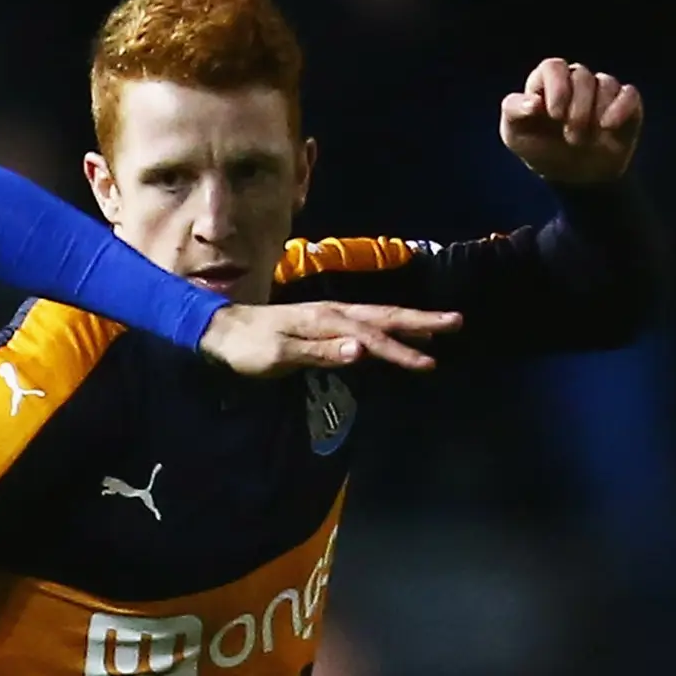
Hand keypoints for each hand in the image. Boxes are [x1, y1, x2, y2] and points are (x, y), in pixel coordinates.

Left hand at [201, 300, 460, 376]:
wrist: (220, 330)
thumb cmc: (247, 348)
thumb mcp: (280, 355)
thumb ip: (321, 353)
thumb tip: (361, 350)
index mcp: (326, 319)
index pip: (373, 335)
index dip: (402, 349)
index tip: (429, 362)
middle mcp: (332, 312)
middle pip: (384, 316)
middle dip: (420, 321)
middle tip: (456, 321)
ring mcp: (328, 315)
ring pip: (376, 317)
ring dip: (408, 321)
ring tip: (438, 327)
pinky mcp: (322, 323)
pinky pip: (364, 324)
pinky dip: (386, 328)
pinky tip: (394, 336)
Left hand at [501, 57, 642, 185]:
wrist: (574, 177)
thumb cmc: (541, 151)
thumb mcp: (515, 136)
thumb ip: (513, 112)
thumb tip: (533, 102)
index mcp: (547, 83)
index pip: (553, 66)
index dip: (556, 87)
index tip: (554, 115)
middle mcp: (576, 81)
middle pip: (581, 75)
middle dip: (577, 109)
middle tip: (571, 136)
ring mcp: (603, 90)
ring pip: (605, 83)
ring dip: (595, 113)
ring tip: (585, 140)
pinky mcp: (626, 103)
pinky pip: (629, 94)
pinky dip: (620, 108)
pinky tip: (609, 127)